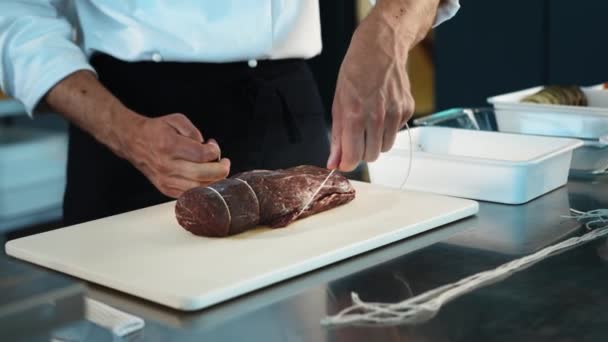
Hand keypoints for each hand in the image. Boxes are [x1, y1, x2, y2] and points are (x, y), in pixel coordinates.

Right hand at [123, 113, 229, 197]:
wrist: (133, 141)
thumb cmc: (156, 130)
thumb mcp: (176, 120)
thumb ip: (194, 131)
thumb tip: (206, 146)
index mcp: (170, 146)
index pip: (202, 155)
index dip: (215, 151)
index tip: (213, 146)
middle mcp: (168, 165)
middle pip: (203, 174)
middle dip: (221, 169)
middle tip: (224, 163)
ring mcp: (166, 180)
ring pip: (198, 188)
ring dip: (214, 180)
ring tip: (216, 171)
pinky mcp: (165, 189)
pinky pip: (189, 195)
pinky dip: (202, 189)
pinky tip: (205, 179)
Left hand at [328, 12, 413, 171]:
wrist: (380, 47)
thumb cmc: (355, 72)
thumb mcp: (338, 103)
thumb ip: (337, 137)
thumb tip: (333, 162)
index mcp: (355, 114)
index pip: (353, 156)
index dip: (347, 164)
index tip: (344, 162)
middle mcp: (377, 116)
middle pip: (371, 156)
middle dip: (361, 152)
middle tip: (356, 136)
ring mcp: (395, 113)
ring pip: (385, 147)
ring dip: (375, 141)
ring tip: (369, 121)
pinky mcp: (407, 109)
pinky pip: (396, 133)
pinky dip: (388, 128)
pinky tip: (382, 110)